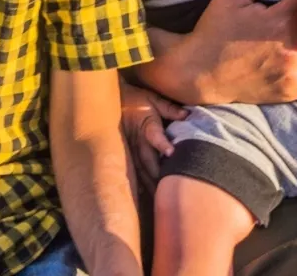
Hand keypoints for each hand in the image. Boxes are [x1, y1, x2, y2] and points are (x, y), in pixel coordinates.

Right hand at [118, 83, 185, 204]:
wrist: (109, 100)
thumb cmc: (135, 99)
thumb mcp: (152, 99)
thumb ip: (169, 108)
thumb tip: (187, 114)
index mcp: (146, 125)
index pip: (155, 136)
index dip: (163, 144)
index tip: (172, 153)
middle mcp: (138, 140)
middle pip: (148, 161)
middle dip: (158, 176)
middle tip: (169, 189)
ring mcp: (131, 149)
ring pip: (140, 169)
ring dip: (149, 183)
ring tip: (159, 198)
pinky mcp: (126, 153)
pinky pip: (132, 170)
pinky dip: (138, 182)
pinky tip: (144, 195)